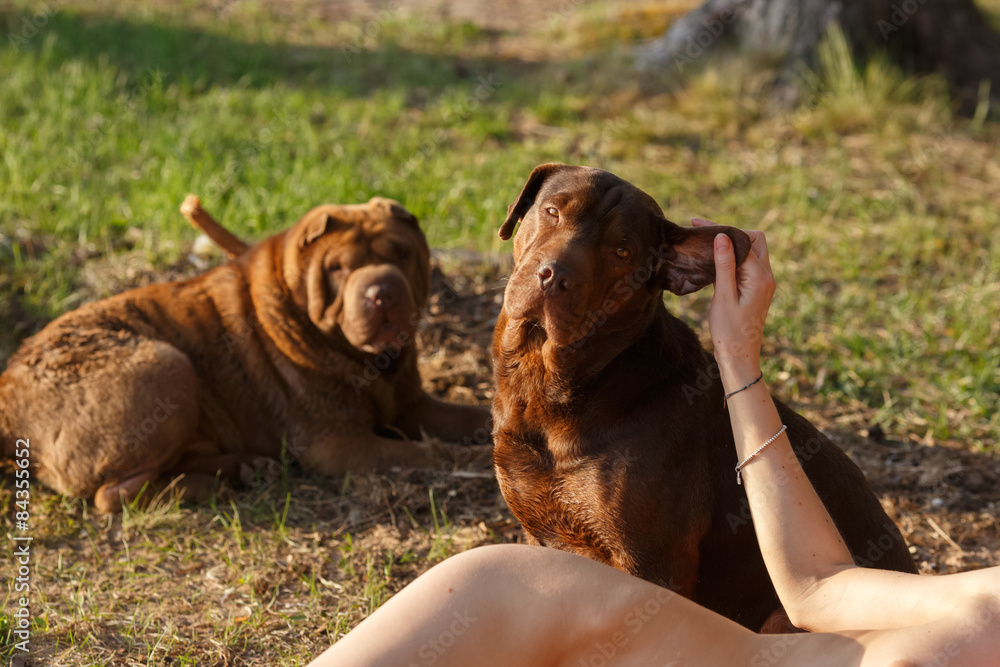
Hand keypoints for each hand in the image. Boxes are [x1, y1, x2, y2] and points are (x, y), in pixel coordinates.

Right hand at [691, 218, 775, 388]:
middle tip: (704, 232)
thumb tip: (723, 237)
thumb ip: (724, 265)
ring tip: (706, 243)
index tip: (697, 224)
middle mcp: (767, 276)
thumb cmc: (729, 331)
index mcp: (760, 277)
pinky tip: (713, 260)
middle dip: (731, 232)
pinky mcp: (757, 288)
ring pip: (751, 251)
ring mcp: (763, 282)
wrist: (739, 357)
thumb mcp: (723, 297)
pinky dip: (733, 258)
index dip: (720, 230)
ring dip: (732, 245)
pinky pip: (747, 264)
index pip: (742, 241)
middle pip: (754, 240)